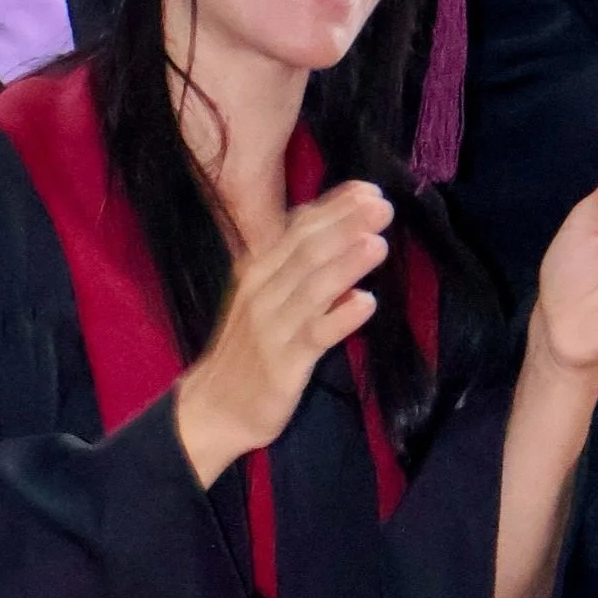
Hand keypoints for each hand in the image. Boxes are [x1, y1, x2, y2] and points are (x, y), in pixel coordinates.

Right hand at [173, 182, 391, 487]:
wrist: (214, 407)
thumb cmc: (251, 349)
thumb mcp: (267, 297)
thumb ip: (298, 266)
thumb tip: (340, 229)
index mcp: (260, 270)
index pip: (299, 228)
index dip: (335, 208)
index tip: (369, 190)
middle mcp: (263, 291)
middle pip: (307, 250)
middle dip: (346, 225)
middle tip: (382, 206)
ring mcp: (272, 327)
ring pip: (312, 288)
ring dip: (346, 264)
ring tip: (378, 243)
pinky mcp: (283, 363)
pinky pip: (315, 335)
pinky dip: (341, 318)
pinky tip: (366, 303)